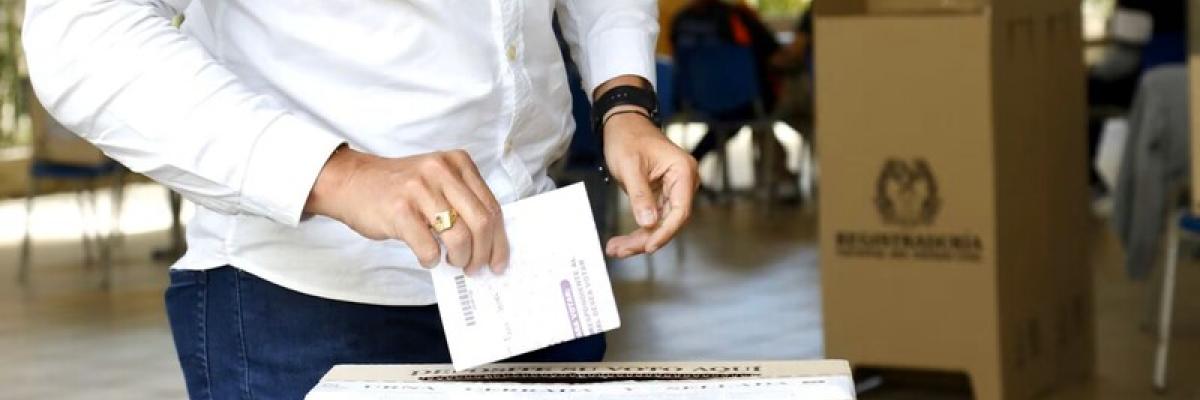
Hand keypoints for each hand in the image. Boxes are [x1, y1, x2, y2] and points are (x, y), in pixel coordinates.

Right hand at [305, 146, 507, 273]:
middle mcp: (441, 171)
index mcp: (458, 163)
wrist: (352, 182)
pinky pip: (428, 247)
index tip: (499, 261)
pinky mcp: (400, 210)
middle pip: (481, 222)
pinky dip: (431, 260)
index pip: (491, 206)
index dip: (499, 240)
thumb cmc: (399, 188)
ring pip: (459, 236)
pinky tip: (427, 257)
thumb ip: (463, 202)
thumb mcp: (437, 182)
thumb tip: (489, 244)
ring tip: (453, 263)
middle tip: (476, 268)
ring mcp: (420, 189)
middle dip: (483, 253)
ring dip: (460, 258)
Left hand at [602, 112, 699, 257]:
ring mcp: (675, 189)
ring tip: (616, 249)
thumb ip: (640, 195)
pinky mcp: (663, 195)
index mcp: (683, 171)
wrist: (623, 124)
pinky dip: (639, 230)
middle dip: (646, 239)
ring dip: (640, 239)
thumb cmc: (627, 138)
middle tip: (620, 250)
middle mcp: (684, 182)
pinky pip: (654, 218)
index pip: (680, 210)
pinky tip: (623, 242)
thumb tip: (648, 223)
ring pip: (661, 223)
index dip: (665, 232)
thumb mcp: (630, 166)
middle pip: (671, 221)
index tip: (648, 247)